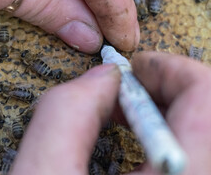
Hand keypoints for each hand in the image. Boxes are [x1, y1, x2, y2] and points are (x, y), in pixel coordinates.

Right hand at [11, 52, 210, 174]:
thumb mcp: (41, 172)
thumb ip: (67, 111)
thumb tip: (102, 77)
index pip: (206, 97)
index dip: (168, 69)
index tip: (131, 71)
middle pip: (209, 110)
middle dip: (162, 88)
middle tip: (122, 93)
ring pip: (202, 129)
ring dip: (161, 110)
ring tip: (121, 116)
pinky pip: (191, 149)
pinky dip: (162, 132)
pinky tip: (130, 140)